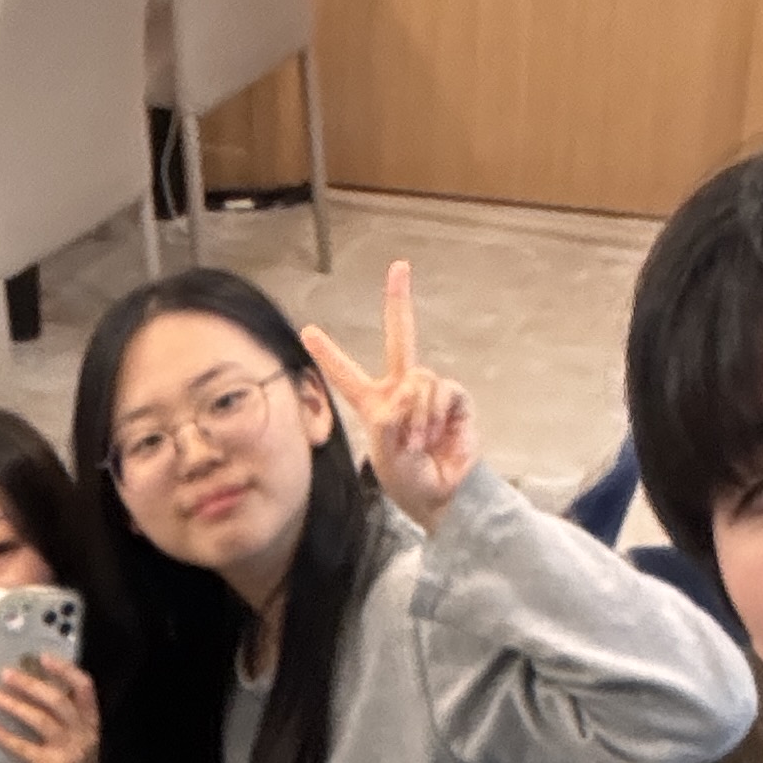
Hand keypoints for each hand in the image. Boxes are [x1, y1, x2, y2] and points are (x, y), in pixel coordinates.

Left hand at [0, 656, 105, 762]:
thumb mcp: (79, 739)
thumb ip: (66, 718)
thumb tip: (35, 688)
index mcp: (91, 722)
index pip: (85, 687)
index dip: (65, 669)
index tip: (43, 656)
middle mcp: (84, 733)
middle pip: (58, 700)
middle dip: (31, 684)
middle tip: (6, 674)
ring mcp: (69, 751)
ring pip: (41, 720)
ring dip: (15, 705)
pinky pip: (24, 747)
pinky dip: (5, 735)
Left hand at [302, 259, 480, 527]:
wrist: (441, 495)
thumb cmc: (406, 478)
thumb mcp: (385, 449)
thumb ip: (393, 415)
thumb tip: (411, 387)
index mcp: (374, 403)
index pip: (346, 374)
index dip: (329, 353)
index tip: (307, 331)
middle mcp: (402, 390)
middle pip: (401, 336)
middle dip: (400, 301)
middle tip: (400, 267)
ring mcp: (429, 393)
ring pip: (420, 378)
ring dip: (416, 415)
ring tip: (418, 443)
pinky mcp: (455, 401)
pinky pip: (442, 390)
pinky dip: (434, 414)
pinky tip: (434, 436)